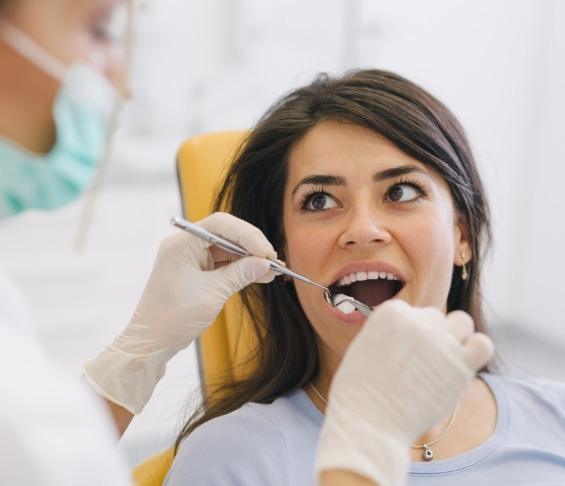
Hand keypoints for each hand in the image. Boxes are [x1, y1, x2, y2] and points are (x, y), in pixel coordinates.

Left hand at [84, 212, 276, 413]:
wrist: (151, 342)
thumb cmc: (172, 318)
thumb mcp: (211, 295)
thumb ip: (239, 275)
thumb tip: (265, 264)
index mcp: (182, 243)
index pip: (220, 225)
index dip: (247, 235)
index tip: (266, 252)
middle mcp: (185, 245)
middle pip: (226, 233)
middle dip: (251, 246)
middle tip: (273, 261)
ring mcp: (191, 257)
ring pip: (228, 248)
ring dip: (250, 258)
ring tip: (272, 270)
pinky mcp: (196, 271)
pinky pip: (224, 263)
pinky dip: (241, 268)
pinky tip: (260, 275)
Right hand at [316, 300, 493, 485]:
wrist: (368, 423)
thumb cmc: (359, 392)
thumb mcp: (363, 346)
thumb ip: (388, 332)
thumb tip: (407, 333)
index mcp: (391, 312)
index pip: (411, 311)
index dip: (407, 334)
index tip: (400, 354)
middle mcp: (418, 321)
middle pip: (434, 318)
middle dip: (428, 337)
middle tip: (418, 365)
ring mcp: (441, 342)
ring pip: (462, 322)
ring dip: (455, 337)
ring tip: (442, 361)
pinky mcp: (461, 366)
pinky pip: (483, 345)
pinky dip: (476, 351)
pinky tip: (462, 365)